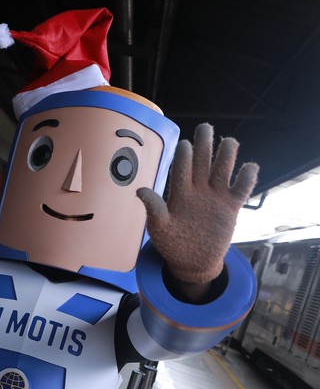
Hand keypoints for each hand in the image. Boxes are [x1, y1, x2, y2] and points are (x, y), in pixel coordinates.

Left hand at [137, 123, 257, 283]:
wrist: (192, 261)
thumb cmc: (172, 243)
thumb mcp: (159, 228)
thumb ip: (154, 209)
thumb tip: (139, 190)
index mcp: (179, 194)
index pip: (182, 171)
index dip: (183, 158)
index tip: (184, 144)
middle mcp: (198, 190)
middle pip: (202, 163)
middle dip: (204, 146)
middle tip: (205, 127)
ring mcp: (215, 197)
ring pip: (222, 171)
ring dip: (226, 156)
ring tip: (229, 142)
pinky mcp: (230, 207)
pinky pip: (241, 189)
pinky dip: (246, 178)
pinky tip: (249, 167)